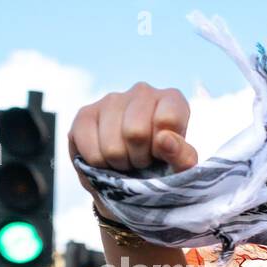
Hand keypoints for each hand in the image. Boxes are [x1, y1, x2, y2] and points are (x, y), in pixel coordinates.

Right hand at [67, 83, 197, 210]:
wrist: (136, 175)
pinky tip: (109, 159)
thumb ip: (182, 156)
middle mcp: (142, 91)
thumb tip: (164, 140)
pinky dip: (100, 165)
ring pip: (112, 146)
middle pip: (135, 133)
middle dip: (140, 158)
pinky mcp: (84, 114)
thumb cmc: (166, 166)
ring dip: (121, 164)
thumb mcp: (182, 167)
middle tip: (144, 160)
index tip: (163, 154)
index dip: (164, 148)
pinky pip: (90, 151)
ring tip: (128, 159)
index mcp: (172, 100)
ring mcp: (111, 99)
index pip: (168, 119)